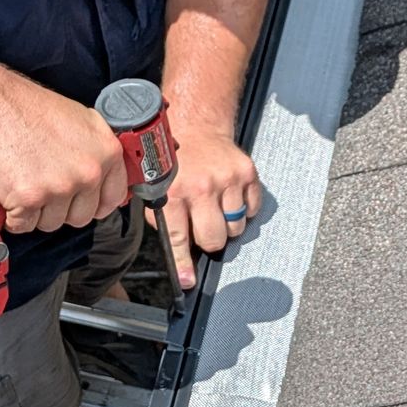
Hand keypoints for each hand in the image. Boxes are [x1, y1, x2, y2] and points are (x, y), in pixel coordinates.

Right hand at [0, 73, 130, 233]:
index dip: (94, 202)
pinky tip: (10, 191)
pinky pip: (23, 225)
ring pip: (51, 223)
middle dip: (60, 208)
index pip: (113, 198)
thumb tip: (103, 177)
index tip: (81, 201)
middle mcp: (88, 172)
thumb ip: (97, 152)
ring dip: (35, 211)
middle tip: (43, 185)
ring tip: (25, 181)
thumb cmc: (31, 110)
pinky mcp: (29, 199)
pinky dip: (13, 215)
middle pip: (80, 217)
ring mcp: (59, 188)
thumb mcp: (81, 121)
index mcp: (106, 152)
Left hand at [159, 122, 261, 291]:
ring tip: (214, 208)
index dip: (185, 265)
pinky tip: (228, 197)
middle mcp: (201, 187)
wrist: (193, 124)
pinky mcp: (246, 173)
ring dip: (226, 225)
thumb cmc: (170, 161)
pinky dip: (243, 210)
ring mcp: (227, 180)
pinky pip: (252, 210)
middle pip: (214, 240)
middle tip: (201, 227)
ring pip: (236, 228)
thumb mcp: (154, 189)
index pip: (180, 240)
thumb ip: (164, 223)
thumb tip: (182, 266)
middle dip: (208, 241)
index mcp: (173, 192)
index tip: (189, 282)